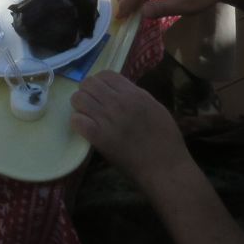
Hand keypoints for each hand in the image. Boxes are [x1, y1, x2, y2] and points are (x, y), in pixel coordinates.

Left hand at [70, 71, 189, 184]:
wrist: (164, 168)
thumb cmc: (166, 139)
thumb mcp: (156, 108)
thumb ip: (137, 96)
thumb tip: (119, 90)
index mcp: (134, 94)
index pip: (106, 75)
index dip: (100, 82)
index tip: (101, 92)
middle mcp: (118, 102)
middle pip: (89, 83)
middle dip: (87, 91)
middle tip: (91, 104)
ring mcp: (108, 119)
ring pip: (78, 99)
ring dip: (79, 106)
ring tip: (86, 115)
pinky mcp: (99, 137)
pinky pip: (77, 120)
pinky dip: (77, 122)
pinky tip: (85, 128)